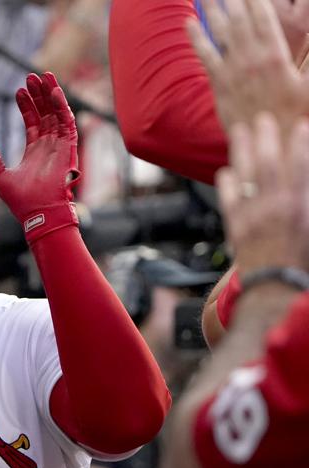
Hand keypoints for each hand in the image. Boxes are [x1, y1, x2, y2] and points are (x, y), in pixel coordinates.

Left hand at [0, 72, 79, 242]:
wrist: (38, 213)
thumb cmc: (21, 200)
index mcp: (35, 151)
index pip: (32, 121)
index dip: (26, 105)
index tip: (18, 90)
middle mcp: (49, 146)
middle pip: (45, 113)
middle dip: (39, 94)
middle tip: (31, 76)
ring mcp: (60, 146)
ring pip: (57, 113)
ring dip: (51, 94)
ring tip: (43, 77)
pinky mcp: (69, 148)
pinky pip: (67, 122)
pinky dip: (62, 106)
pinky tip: (54, 92)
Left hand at [186, 0, 308, 135]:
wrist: (270, 145)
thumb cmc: (298, 115)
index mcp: (275, 56)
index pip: (263, 16)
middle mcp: (251, 60)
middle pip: (238, 19)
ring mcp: (232, 72)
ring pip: (219, 33)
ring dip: (210, 10)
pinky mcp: (220, 86)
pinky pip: (205, 57)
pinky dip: (196, 38)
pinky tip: (188, 23)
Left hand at [215, 114, 308, 274]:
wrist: (275, 290)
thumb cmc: (302, 261)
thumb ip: (308, 201)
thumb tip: (304, 181)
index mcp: (300, 206)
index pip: (301, 167)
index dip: (301, 144)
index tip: (300, 125)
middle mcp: (275, 207)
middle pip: (269, 164)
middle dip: (266, 138)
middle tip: (262, 118)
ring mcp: (252, 216)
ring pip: (246, 176)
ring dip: (242, 151)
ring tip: (240, 131)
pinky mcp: (235, 227)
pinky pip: (228, 199)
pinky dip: (227, 183)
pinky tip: (225, 170)